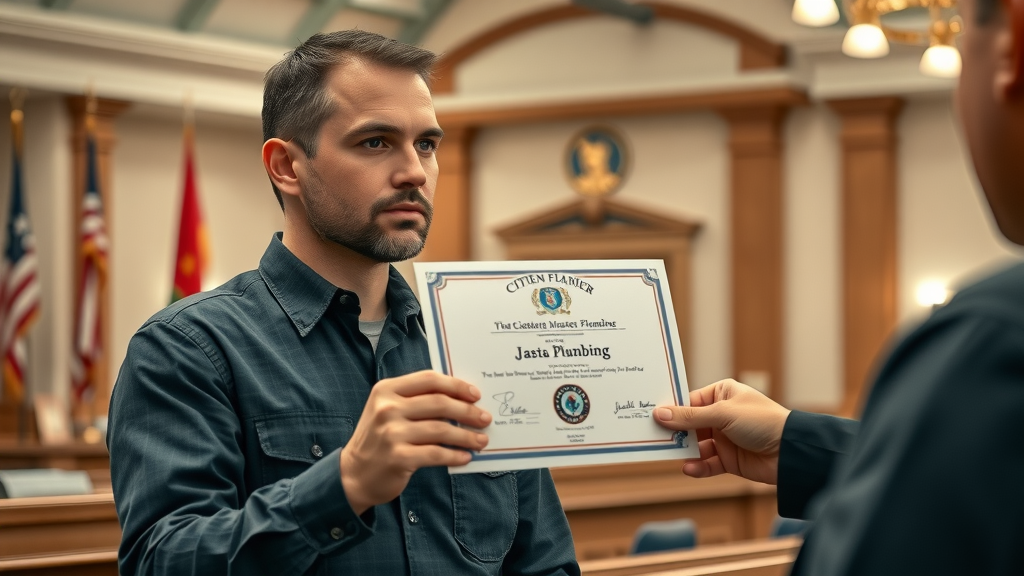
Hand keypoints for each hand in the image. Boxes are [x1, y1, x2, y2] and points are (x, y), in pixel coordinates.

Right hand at [340, 370, 491, 514]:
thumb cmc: (378, 440)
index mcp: (387, 390)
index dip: (456, 385)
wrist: (353, 475)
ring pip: (441, 429)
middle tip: (484, 418)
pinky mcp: (398, 457)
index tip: (475, 394)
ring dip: (466, 435)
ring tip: (481, 440)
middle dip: (467, 411)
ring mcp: (391, 433)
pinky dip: (455, 455)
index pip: (429, 379)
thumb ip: (416, 401)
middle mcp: (387, 408)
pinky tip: (465, 457)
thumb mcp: (388, 411)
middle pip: (439, 403)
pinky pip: (436, 454)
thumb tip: (461, 400)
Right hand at [654, 378, 790, 484]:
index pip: (689, 401)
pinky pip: (707, 463)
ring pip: (696, 445)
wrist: (791, 451)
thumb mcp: (723, 414)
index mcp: (722, 394)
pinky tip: (689, 468)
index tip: (652, 415)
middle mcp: (721, 415)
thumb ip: (690, 417)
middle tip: (653, 437)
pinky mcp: (729, 459)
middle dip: (675, 432)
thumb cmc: (763, 421)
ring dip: (684, 451)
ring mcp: (724, 438)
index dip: (672, 409)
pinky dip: (697, 466)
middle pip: (689, 424)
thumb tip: (660, 414)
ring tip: (669, 454)